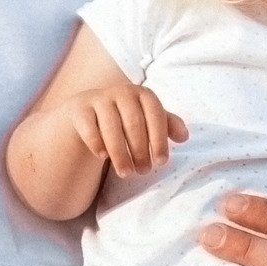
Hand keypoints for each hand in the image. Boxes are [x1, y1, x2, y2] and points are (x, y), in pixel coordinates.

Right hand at [67, 84, 186, 177]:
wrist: (91, 109)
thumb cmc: (127, 117)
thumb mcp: (149, 118)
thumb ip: (168, 125)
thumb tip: (185, 136)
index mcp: (142, 94)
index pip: (155, 114)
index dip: (159, 139)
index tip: (161, 161)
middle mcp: (122, 92)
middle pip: (134, 123)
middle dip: (140, 150)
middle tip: (144, 171)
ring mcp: (100, 99)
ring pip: (111, 128)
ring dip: (120, 153)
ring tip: (126, 173)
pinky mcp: (81, 110)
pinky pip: (89, 127)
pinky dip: (96, 142)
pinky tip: (102, 156)